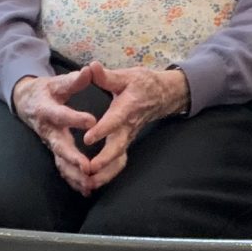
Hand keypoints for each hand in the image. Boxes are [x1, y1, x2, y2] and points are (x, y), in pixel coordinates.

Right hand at [13, 68, 101, 194]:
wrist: (25, 102)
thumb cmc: (44, 91)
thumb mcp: (56, 82)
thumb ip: (73, 80)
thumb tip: (90, 70)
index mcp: (47, 110)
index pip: (61, 115)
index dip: (74, 118)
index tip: (91, 121)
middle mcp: (47, 130)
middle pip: (59, 145)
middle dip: (72, 157)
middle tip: (87, 167)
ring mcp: (50, 143)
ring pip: (60, 161)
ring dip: (74, 174)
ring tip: (89, 184)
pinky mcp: (54, 151)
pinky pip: (62, 168)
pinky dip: (72, 180)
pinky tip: (86, 190)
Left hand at [77, 64, 189, 191]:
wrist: (163, 95)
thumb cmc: (142, 84)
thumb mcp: (127, 76)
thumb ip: (107, 76)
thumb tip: (91, 67)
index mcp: (127, 108)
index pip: (114, 120)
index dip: (102, 129)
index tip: (88, 138)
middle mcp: (128, 127)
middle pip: (118, 147)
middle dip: (104, 160)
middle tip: (89, 169)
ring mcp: (128, 137)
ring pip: (119, 159)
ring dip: (105, 173)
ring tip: (89, 183)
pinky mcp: (126, 143)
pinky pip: (119, 163)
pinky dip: (108, 174)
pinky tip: (93, 183)